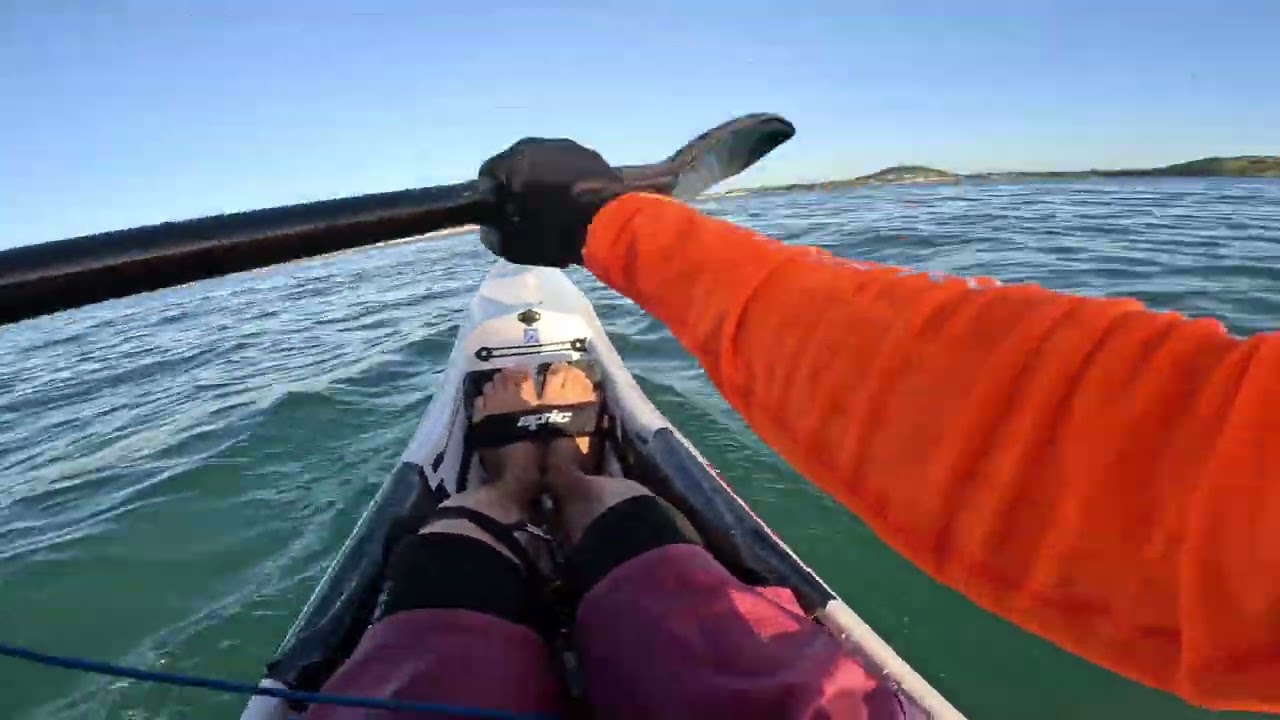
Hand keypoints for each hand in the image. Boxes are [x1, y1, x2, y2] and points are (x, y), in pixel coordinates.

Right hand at [478, 138, 624, 266]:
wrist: (610, 225)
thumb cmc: (555, 234)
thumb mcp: (514, 246)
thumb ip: (493, 235)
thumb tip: (491, 228)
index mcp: (512, 162)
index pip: (487, 174)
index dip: (492, 197)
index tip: (501, 215)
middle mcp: (536, 145)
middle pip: (517, 165)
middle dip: (519, 185)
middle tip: (528, 213)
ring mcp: (567, 146)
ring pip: (544, 163)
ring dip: (544, 181)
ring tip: (555, 208)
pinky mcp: (591, 154)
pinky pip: (569, 166)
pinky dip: (568, 180)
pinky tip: (576, 202)